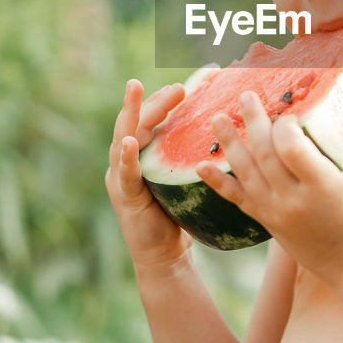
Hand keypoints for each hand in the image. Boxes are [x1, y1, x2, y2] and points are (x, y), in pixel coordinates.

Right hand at [105, 79, 193, 270]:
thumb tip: (222, 127)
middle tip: (177, 87)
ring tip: (135, 89)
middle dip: (152, 100)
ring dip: (131, 113)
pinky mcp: (124, 197)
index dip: (160, 101)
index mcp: (139, 156)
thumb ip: (188, 155)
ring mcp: (120, 178)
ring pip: (123, 137)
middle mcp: (124, 162)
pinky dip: (126, 156)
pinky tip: (129, 142)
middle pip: (135, 122)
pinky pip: (124, 173)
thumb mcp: (182, 178)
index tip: (182, 86)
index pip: (147, 120)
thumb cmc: (177, 215)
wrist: (164, 255)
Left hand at [196, 90, 342, 281]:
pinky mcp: (266, 222)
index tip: (287, 113)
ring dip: (229, 144)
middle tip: (244, 96)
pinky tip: (200, 165)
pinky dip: (217, 182)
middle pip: (265, 154)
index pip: (292, 149)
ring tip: (217, 118)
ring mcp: (276, 212)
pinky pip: (237, 199)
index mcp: (323, 186)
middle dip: (252, 122)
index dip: (285, 127)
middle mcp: (294, 199)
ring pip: (246, 173)